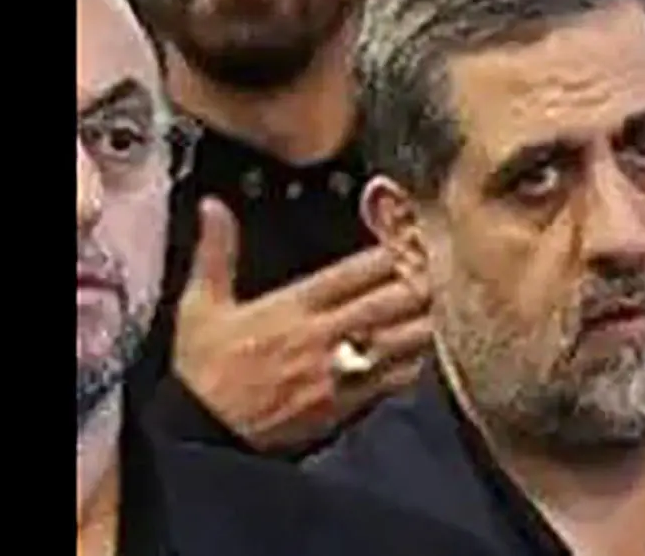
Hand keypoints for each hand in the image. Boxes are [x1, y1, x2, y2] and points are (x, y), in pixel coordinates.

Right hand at [173, 197, 432, 450]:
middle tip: (442, 268)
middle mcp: (322, 335)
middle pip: (391, 300)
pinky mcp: (347, 404)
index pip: (356, 271)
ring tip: (444, 303)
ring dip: (426, 318)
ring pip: (402, 338)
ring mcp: (339, 371)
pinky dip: (417, 360)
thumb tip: (213, 206)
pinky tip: (427, 348)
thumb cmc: (203, 371)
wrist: (203, 437)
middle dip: (421, 281)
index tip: (411, 240)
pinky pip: (396, 378)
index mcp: (293, 306)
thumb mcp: (201, 306)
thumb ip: (216, 252)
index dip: (392, 253)